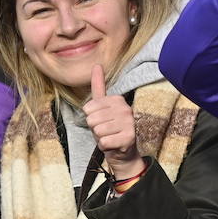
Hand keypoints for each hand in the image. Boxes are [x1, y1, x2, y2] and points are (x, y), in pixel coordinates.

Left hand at [84, 65, 143, 180]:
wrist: (122, 153)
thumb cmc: (109, 129)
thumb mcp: (101, 108)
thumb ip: (98, 87)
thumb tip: (97, 65)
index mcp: (117, 100)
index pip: (88, 108)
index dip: (91, 118)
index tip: (102, 121)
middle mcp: (125, 109)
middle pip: (92, 119)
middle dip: (95, 129)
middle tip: (106, 131)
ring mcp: (129, 123)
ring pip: (97, 131)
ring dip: (100, 138)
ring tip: (109, 137)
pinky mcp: (129, 138)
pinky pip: (104, 142)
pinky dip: (105, 146)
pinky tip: (113, 145)